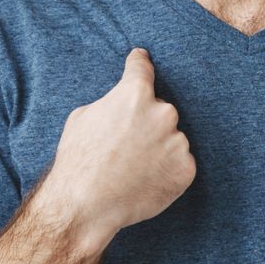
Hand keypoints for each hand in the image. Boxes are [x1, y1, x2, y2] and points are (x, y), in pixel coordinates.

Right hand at [44, 47, 196, 233]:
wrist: (85, 205)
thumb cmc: (78, 160)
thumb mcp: (83, 117)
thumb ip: (111, 103)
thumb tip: (121, 102)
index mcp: (135, 94)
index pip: (142, 68)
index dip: (140, 62)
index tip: (142, 58)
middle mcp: (163, 112)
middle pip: (159, 109)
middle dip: (147, 121)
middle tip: (125, 144)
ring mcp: (178, 141)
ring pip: (171, 137)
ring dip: (158, 146)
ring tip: (133, 167)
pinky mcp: (186, 169)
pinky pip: (179, 162)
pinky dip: (167, 169)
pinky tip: (145, 180)